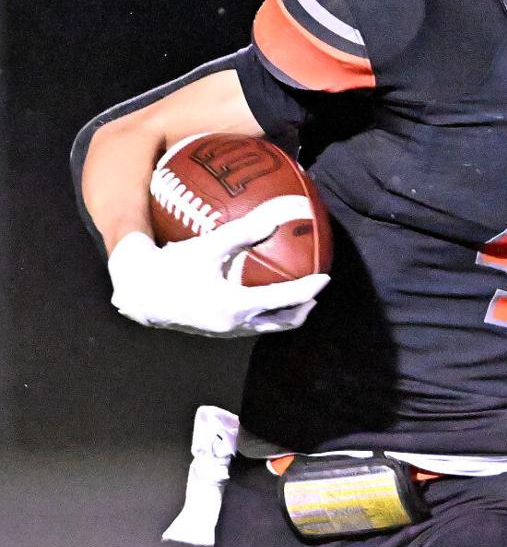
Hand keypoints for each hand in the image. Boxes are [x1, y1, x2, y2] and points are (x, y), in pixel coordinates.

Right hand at [107, 201, 328, 336]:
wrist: (140, 294)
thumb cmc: (172, 267)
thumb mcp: (208, 246)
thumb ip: (243, 232)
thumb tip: (277, 214)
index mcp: (235, 306)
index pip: (285, 300)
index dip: (308, 289)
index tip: (326, 277)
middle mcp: (235, 325)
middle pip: (284, 322)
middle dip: (304, 307)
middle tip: (316, 289)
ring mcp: (227, 331)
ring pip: (269, 326)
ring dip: (287, 313)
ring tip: (298, 295)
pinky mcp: (219, 331)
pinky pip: (253, 323)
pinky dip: (267, 312)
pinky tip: (264, 293)